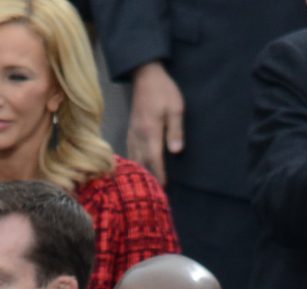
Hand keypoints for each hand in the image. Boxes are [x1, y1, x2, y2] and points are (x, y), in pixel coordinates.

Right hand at [126, 63, 185, 183]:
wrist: (145, 75)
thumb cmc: (163, 91)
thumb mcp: (176, 108)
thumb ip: (176, 130)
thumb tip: (176, 151)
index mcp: (150, 131)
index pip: (154, 158)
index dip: (159, 174)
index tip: (163, 188)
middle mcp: (138, 135)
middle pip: (142, 163)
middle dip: (148, 179)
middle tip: (153, 195)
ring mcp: (132, 133)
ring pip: (133, 158)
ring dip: (139, 173)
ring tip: (144, 187)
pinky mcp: (131, 130)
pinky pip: (130, 151)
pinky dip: (133, 163)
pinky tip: (136, 170)